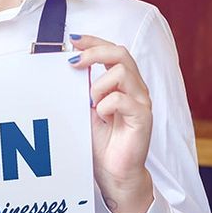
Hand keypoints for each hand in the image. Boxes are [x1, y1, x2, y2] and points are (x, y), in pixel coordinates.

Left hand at [69, 34, 155, 212]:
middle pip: (121, 53)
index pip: (113, 50)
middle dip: (94, 52)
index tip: (73, 39)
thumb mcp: (86, 108)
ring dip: (99, 85)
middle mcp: (135, 88)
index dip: (94, 41)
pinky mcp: (143, 117)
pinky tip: (101, 117)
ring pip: (122, 72)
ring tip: (93, 104)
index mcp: (123, 83)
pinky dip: (105, 105)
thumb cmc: (102, 142)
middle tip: (74, 62)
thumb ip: (83, 87)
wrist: (114, 172)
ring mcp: (141, 101)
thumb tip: (68, 64)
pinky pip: (122, 99)